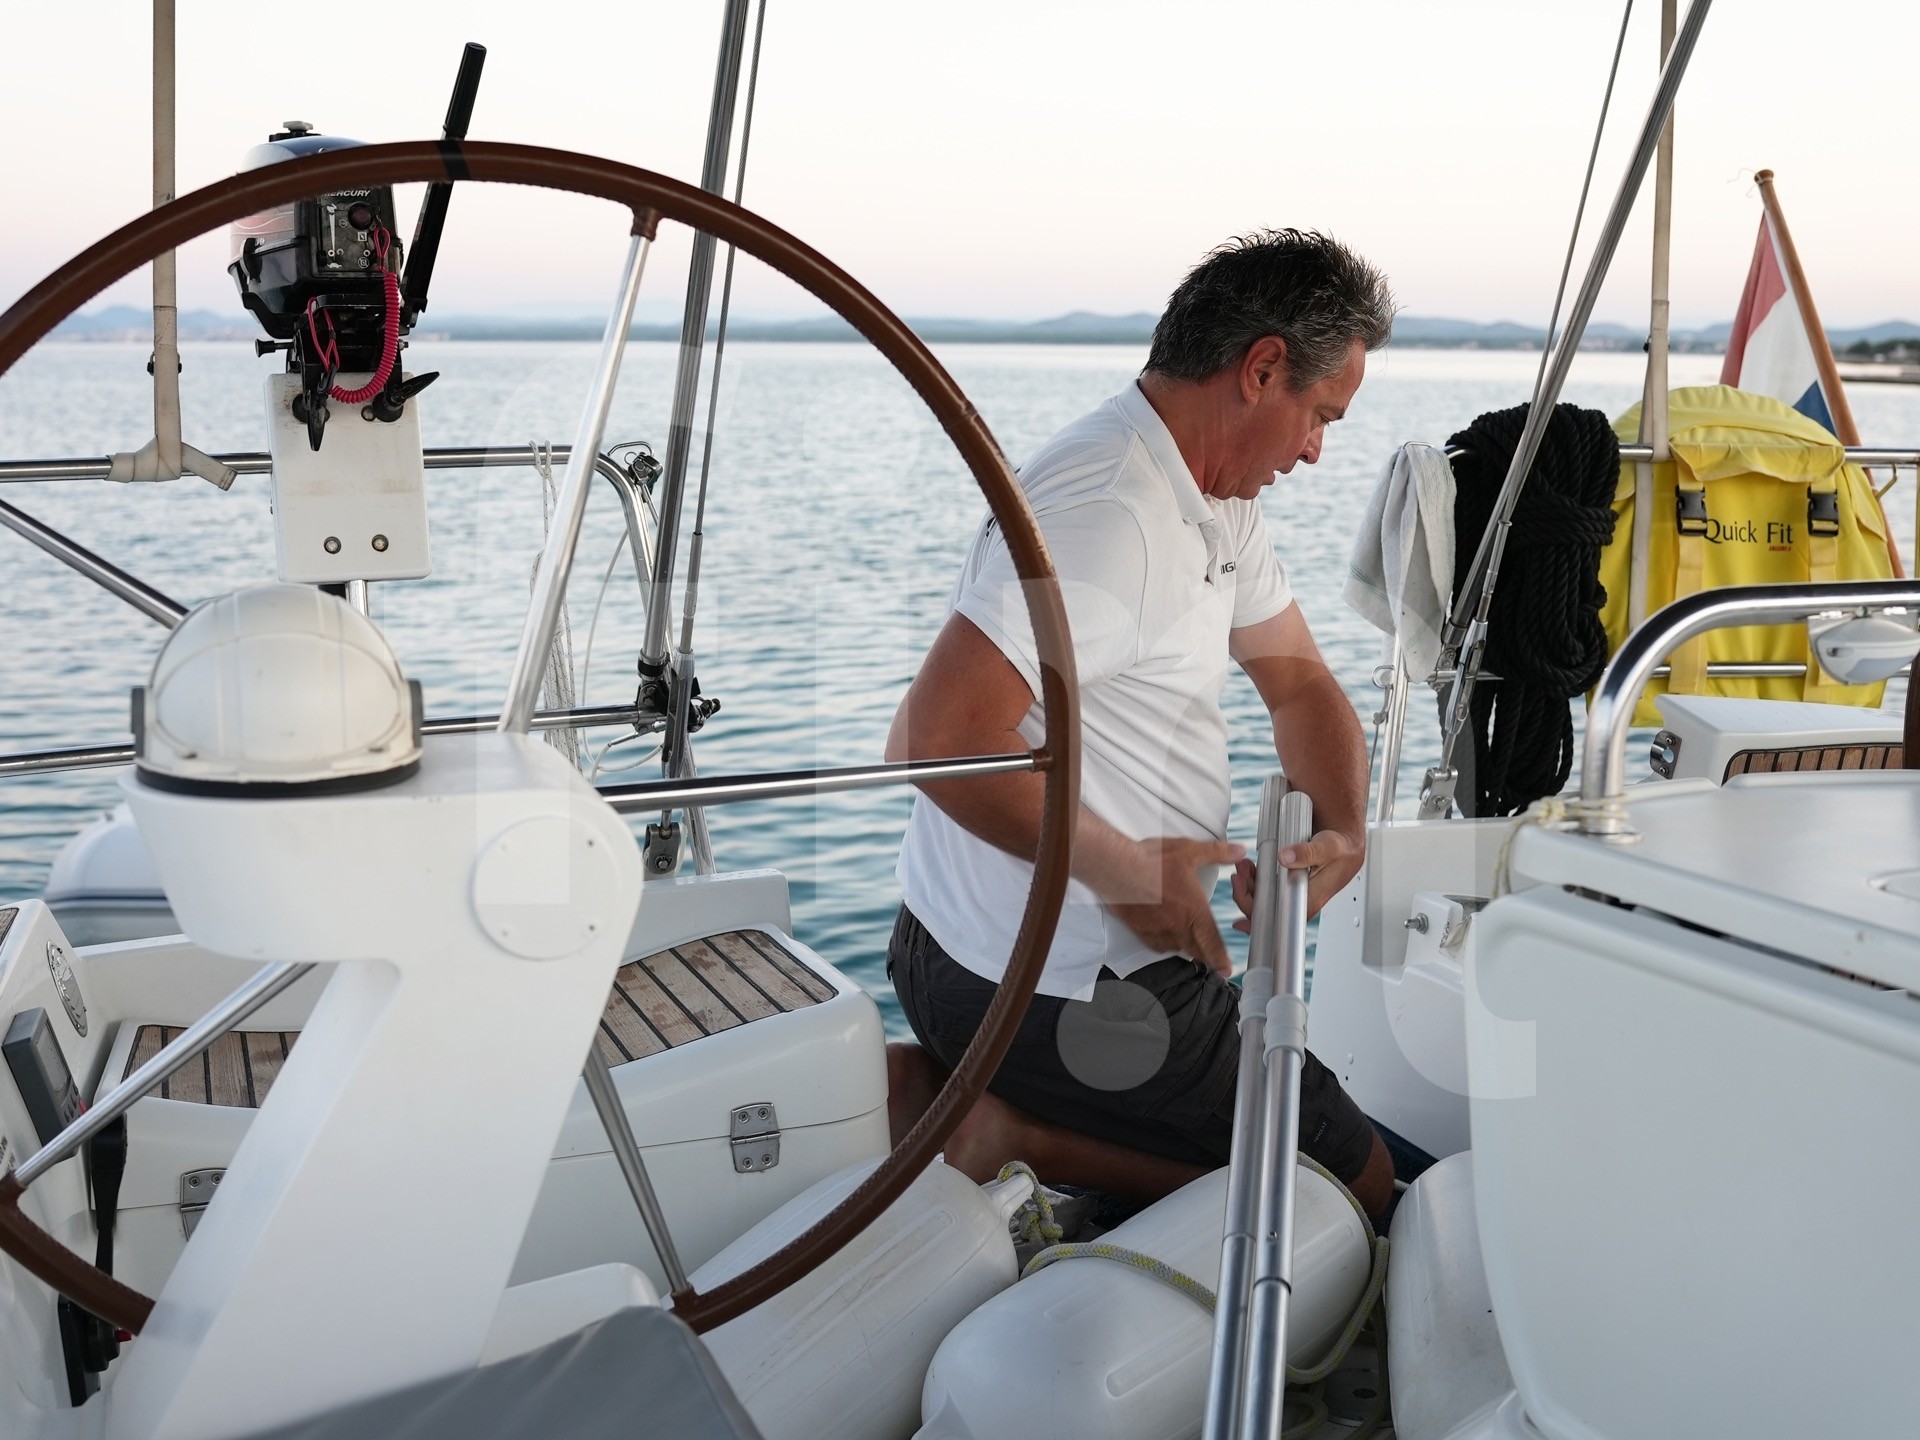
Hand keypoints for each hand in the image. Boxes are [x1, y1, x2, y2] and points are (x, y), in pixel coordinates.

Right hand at [1102, 836, 1244, 975]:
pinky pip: (1156, 945)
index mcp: (1194, 912)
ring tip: (1189, 946)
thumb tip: (1239, 851)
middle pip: (1196, 951)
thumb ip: (1216, 853)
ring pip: (1176, 948)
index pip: (1213, 943)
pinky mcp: (1140, 930)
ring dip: (1185, 948)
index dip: (1221, 959)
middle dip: (1206, 956)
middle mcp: (1177, 927)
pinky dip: (1164, 944)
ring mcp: (1158, 931)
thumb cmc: (1151, 862)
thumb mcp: (1189, 852)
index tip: (1226, 969)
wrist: (1117, 870)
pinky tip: (1164, 939)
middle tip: (1212, 960)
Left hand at [1229, 829, 1363, 931]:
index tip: (1243, 920)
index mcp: (1314, 896)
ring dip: (1250, 884)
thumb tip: (1285, 858)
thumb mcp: (1330, 846)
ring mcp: (1295, 887)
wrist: (1346, 837)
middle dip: (1248, 896)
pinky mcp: (1290, 878)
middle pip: (1270, 907)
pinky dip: (1256, 877)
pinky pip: (1268, 884)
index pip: (1285, 917)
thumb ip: (1309, 852)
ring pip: (1267, 895)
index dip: (1263, 918)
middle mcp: (1303, 895)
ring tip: (1243, 868)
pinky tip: (1250, 868)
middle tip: (1239, 877)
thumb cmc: (1343, 847)